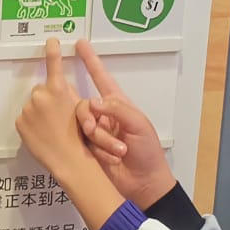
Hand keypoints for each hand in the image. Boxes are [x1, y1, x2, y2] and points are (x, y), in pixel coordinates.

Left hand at [15, 39, 91, 172]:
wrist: (69, 160)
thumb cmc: (80, 138)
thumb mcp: (82, 109)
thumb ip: (68, 93)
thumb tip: (60, 89)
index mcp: (57, 89)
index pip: (53, 62)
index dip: (53, 50)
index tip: (51, 41)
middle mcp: (40, 95)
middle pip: (41, 89)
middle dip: (48, 98)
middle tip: (59, 116)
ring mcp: (28, 109)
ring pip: (33, 105)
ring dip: (39, 112)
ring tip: (52, 128)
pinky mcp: (20, 122)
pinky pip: (25, 118)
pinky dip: (32, 124)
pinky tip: (43, 134)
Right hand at [74, 41, 173, 207]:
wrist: (144, 183)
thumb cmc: (148, 153)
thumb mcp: (139, 125)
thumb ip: (118, 109)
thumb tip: (94, 101)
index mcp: (119, 106)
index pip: (102, 78)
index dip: (91, 61)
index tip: (80, 45)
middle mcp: (104, 116)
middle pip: (84, 104)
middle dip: (89, 117)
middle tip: (94, 128)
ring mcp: (94, 133)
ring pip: (82, 125)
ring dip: (99, 139)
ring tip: (116, 152)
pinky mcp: (87, 149)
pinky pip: (81, 142)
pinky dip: (96, 150)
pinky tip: (109, 159)